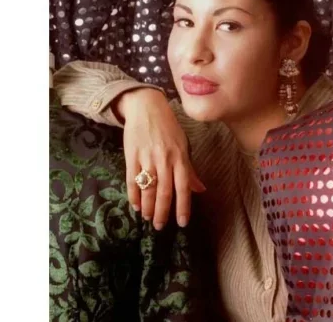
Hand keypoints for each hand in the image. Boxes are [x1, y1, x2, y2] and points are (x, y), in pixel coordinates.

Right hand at [116, 88, 205, 229]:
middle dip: (162, 212)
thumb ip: (189, 170)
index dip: (183, 207)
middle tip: (160, 226)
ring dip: (147, 206)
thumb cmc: (168, 127)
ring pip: (148, 188)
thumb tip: (201, 190)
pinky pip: (131, 180)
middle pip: (164, 192)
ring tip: (147, 217)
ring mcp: (147, 157)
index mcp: (180, 158)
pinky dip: (133, 195)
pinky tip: (135, 205)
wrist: (146, 107)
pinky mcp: (131, 155)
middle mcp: (165, 159)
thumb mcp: (183, 145)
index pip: (183, 187)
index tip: (182, 223)